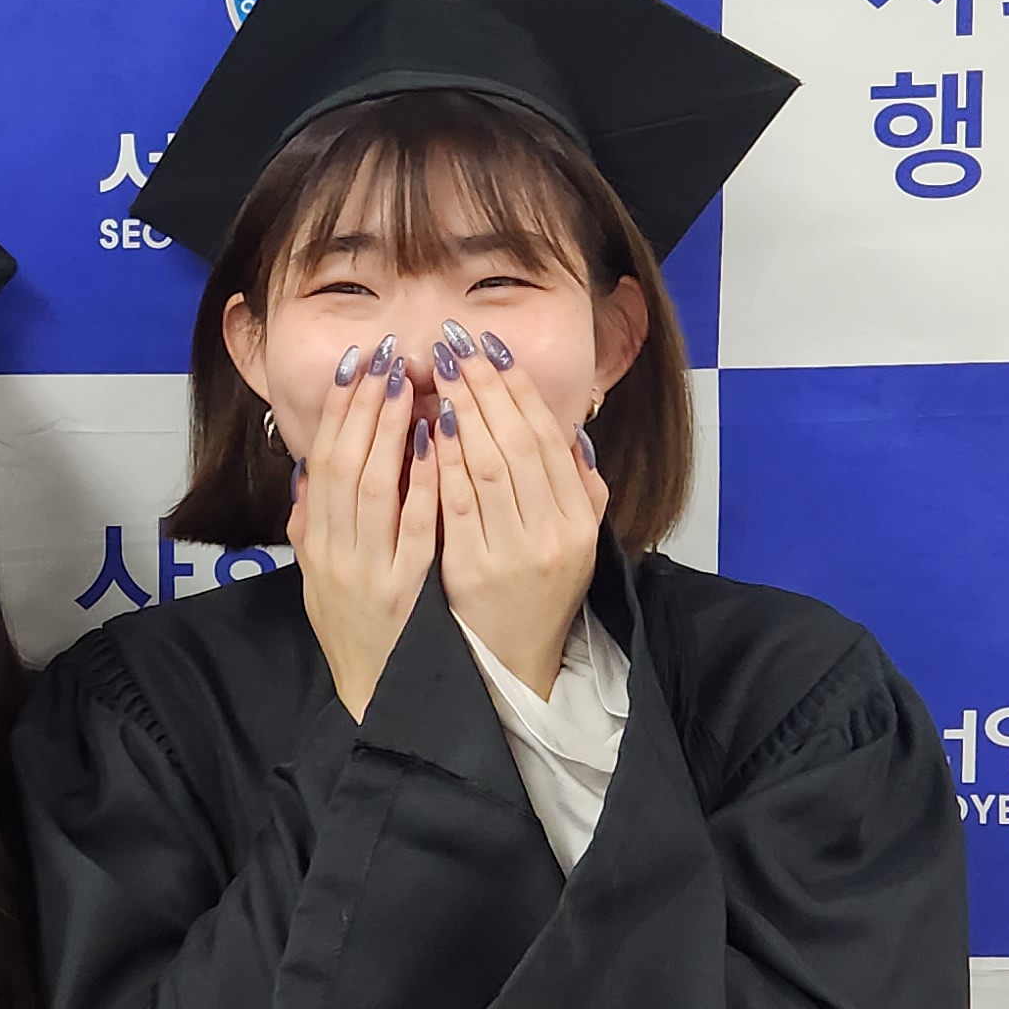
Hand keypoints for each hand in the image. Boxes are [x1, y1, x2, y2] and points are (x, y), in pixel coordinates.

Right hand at [290, 334, 434, 722]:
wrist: (374, 696)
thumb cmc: (352, 629)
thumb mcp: (319, 575)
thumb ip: (313, 521)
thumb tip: (310, 465)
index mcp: (314, 541)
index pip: (322, 460)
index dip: (337, 410)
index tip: (356, 364)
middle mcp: (332, 551)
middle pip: (344, 463)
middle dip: (364, 405)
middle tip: (386, 355)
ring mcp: (367, 570)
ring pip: (373, 487)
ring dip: (390, 431)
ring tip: (408, 383)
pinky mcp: (404, 591)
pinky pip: (413, 528)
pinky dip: (421, 483)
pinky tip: (435, 445)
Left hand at [429, 322, 607, 698]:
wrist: (512, 665)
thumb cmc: (538, 593)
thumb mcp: (575, 542)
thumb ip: (578, 488)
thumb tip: (570, 431)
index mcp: (579, 521)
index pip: (548, 439)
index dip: (520, 389)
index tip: (492, 349)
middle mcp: (554, 534)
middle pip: (518, 442)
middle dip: (486, 386)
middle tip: (456, 343)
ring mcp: (515, 553)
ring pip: (489, 467)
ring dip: (464, 411)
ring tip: (440, 369)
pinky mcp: (474, 571)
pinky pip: (457, 505)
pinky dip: (444, 462)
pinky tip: (429, 427)